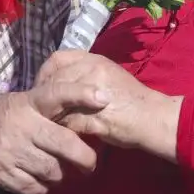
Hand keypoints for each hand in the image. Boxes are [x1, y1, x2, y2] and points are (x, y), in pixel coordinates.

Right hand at [0, 86, 108, 193]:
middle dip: (84, 156)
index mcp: (24, 103)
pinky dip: (42, 187)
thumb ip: (40, 107)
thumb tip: (78, 108)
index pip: (57, 94)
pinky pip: (34, 187)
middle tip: (91, 163)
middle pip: (65, 143)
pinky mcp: (2, 175)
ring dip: (61, 174)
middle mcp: (20, 126)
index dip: (81, 93)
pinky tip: (41, 182)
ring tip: (61, 172)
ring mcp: (11, 153)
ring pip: (53, 169)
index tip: (104, 97)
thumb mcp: (13, 103)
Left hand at [32, 51, 181, 161]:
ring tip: (49, 124)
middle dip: (44, 97)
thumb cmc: (132, 99)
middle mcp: (93, 71)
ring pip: (59, 102)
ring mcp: (93, 92)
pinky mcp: (94, 115)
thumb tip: (58, 84)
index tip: (42, 87)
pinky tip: (62, 135)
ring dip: (52, 115)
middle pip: (54, 81)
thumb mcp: (109, 76)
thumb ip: (85, 75)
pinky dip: (62, 130)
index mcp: (96, 60)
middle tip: (41, 110)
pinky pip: (68, 122)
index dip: (46, 73)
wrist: (153, 117)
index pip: (58, 58)